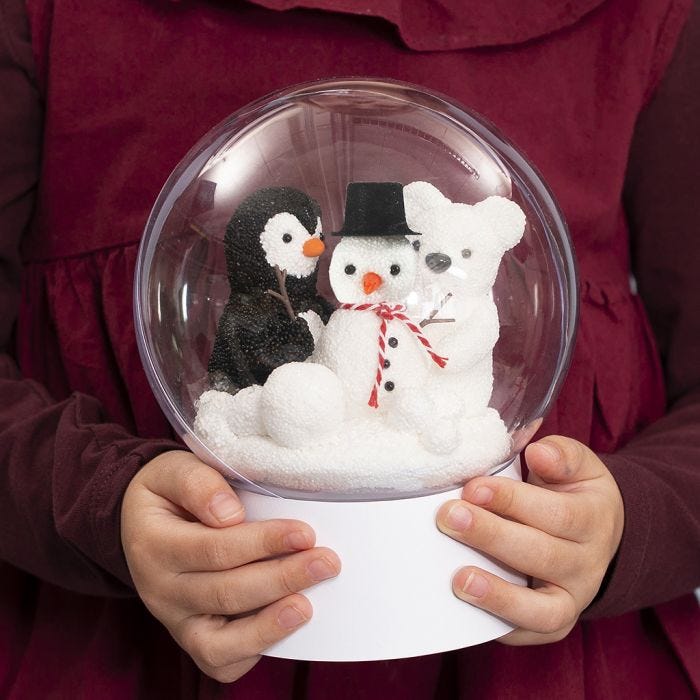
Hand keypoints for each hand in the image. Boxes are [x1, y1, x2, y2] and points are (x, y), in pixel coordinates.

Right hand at [121, 451, 340, 681]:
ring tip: (308, 605)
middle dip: (281, 579)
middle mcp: (159, 590)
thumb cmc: (171, 493)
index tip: (304, 533)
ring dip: (271, 624)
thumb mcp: (173, 471)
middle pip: (225, 593)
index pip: (214, 549)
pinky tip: (286, 624)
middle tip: (326, 562)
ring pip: (220, 641)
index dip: (262, 543)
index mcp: (154, 544)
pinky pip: (221, 661)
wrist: (143, 523)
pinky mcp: (191, 640)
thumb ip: (197, 483)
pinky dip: (255, 649)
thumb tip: (230, 514)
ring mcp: (174, 621)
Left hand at [436, 435, 623, 644]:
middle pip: (541, 555)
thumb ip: (561, 456)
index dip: (513, 501)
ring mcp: (573, 597)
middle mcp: (588, 563)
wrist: (598, 533)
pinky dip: (501, 624)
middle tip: (449, 518)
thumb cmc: (572, 492)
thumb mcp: (578, 466)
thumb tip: (539, 453)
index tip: (473, 487)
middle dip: (491, 536)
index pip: (556, 513)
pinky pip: (531, 632)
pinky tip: (467, 609)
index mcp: (594, 518)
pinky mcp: (556, 623)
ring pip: (542, 608)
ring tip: (459, 579)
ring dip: (498, 594)